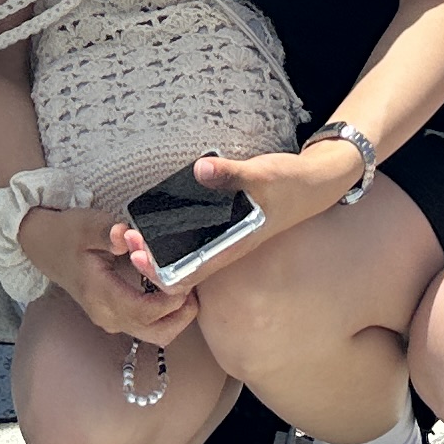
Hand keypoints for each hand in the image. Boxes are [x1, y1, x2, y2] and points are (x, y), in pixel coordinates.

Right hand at [31, 204, 194, 341]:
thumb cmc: (67, 234)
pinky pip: (147, 327)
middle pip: (156, 333)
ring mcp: (111, 320)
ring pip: (155, 334)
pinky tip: (170, 290)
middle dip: (182, 315)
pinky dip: (165, 315)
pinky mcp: (115, 317)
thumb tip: (126, 235)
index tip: (184, 280)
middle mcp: (107, 315)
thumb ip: (108, 232)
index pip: (144, 312)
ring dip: (176, 317)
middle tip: (192, 286)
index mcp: (100, 294)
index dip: (170, 301)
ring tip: (184, 287)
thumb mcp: (87, 224)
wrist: (44, 245)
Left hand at [152, 141, 357, 272]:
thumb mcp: (261, 175)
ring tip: (134, 231)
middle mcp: (225, 247)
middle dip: (151, 258)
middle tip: (127, 239)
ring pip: (185, 253)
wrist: (315, 184)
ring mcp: (224, 237)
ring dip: (159, 247)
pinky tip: (158, 219)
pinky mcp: (224, 224)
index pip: (189, 273)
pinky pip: (194, 237)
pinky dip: (173, 234)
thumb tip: (200, 170)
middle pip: (181, 266)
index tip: (137, 255)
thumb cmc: (289, 184)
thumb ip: (230, 174)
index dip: (159, 271)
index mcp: (232, 246)